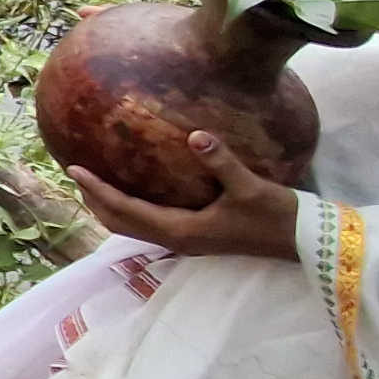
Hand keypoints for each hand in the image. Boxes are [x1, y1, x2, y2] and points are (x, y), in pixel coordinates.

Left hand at [67, 132, 301, 260]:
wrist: (304, 242)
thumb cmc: (277, 216)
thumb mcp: (250, 186)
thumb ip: (221, 161)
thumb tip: (196, 135)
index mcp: (180, 231)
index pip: (125, 210)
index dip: (97, 190)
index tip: (74, 169)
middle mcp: (177, 241)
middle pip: (120, 223)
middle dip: (95, 201)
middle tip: (76, 174)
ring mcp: (187, 242)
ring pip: (134, 228)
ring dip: (111, 208)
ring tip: (94, 183)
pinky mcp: (198, 238)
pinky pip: (152, 225)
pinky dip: (132, 210)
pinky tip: (137, 190)